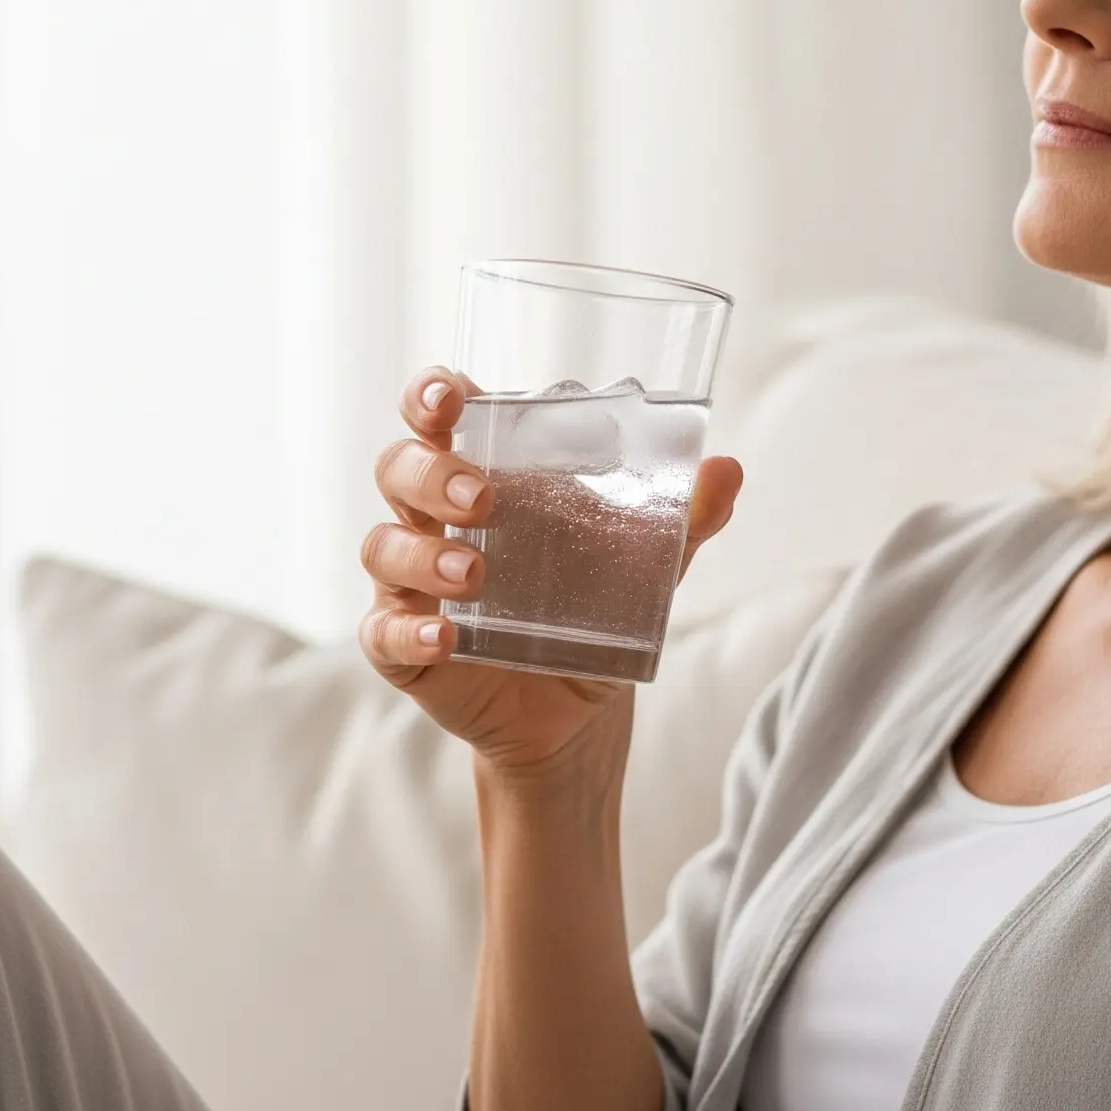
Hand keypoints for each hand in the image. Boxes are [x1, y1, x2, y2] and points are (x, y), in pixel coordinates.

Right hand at [357, 365, 742, 784]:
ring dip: (424, 552)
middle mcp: (434, 519)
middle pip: (399, 469)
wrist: (578, 716)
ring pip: (383, 543)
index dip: (432, 394)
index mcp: (484, 475)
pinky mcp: (403, 645)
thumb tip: (728, 470)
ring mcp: (412, 582)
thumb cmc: (594, 613)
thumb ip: (682, 520)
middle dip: (431, 472)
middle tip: (483, 496)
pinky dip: (410, 628)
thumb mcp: (645, 569)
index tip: (451, 397)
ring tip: (473, 573)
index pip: (439, 415)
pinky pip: (383, 629)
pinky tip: (446, 636)